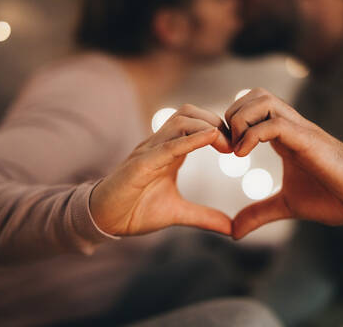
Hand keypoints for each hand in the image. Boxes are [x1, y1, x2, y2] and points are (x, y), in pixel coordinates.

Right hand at [90, 104, 232, 236]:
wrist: (105, 221)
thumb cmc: (136, 210)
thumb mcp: (178, 213)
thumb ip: (204, 216)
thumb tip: (231, 229)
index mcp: (169, 151)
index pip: (195, 124)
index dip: (218, 128)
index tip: (237, 147)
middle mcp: (159, 145)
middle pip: (189, 113)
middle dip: (216, 122)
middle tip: (234, 145)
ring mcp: (148, 152)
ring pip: (180, 122)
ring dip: (207, 127)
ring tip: (226, 145)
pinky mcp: (139, 164)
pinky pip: (167, 146)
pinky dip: (190, 140)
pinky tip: (210, 138)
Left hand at [226, 88, 342, 238]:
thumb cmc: (330, 196)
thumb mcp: (286, 205)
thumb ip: (259, 213)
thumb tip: (233, 232)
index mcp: (284, 135)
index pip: (252, 105)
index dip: (231, 122)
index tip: (224, 149)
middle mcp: (291, 126)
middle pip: (255, 94)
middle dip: (232, 115)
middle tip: (228, 146)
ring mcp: (300, 130)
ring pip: (263, 100)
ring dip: (240, 120)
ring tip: (237, 149)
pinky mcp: (309, 141)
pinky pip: (275, 123)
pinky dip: (252, 135)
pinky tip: (243, 154)